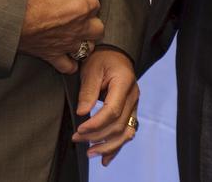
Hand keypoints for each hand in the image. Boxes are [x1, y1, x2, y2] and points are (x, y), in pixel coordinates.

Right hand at [18, 0, 102, 73]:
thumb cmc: (31, 0)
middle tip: (81, 17)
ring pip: (88, 48)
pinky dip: (71, 64)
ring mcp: (67, 44)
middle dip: (92, 21)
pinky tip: (69, 57)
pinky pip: (69, 67)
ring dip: (85, 42)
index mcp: (81, 8)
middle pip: (99, 28)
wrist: (12, 19)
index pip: (95, 3)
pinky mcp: (54, 56)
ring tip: (78, 36)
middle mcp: (78, 28)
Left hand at [74, 48, 139, 165]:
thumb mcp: (91, 70)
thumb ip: (87, 91)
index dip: (96, 124)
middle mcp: (133, 96)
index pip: (112, 111)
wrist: (114, 53)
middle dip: (97, 136)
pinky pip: (127, 132)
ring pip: (125, 132)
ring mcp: (134, 105)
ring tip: (90, 153)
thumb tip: (83, 113)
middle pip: (119, 125)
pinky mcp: (131, 111)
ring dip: (108, 146)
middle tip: (77, 139)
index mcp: (124, 83)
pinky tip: (105, 159)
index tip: (79, 129)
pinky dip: (117, 146)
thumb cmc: (101, 58)